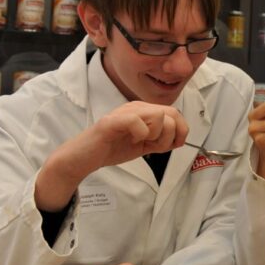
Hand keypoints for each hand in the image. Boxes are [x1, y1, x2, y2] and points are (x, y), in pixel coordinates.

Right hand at [36, 101, 187, 210]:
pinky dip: (141, 135)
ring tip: (140, 142)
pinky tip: (132, 140)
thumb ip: (161, 139)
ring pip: (159, 116)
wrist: (84, 158)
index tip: (170, 146)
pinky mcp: (112, 121)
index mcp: (145, 111)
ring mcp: (124, 112)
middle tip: (154, 146)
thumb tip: (180, 138)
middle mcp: (136, 107)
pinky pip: (138, 122)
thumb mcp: (145, 145)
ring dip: (156, 136)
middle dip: (169, 136)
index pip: (175, 113)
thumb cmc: (112, 149)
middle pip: (172, 113)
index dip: (180, 132)